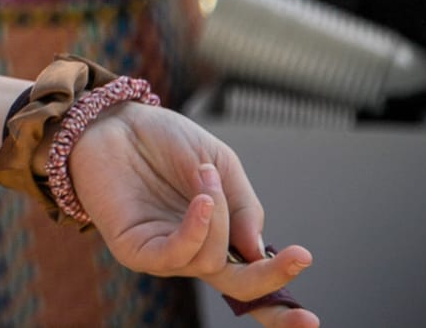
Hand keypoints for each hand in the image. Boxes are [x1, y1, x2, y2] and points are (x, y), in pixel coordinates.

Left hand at [67, 104, 316, 327]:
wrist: (114, 119)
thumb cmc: (165, 141)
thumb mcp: (220, 164)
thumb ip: (243, 207)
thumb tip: (258, 252)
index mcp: (218, 237)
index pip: (251, 282)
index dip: (279, 310)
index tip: (311, 321)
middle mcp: (192, 252)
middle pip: (239, 287)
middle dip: (272, 280)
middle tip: (301, 257)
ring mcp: (164, 253)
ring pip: (211, 261)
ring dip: (219, 220)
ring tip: (205, 175)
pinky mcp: (134, 249)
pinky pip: (174, 254)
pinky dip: (196, 231)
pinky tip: (203, 202)